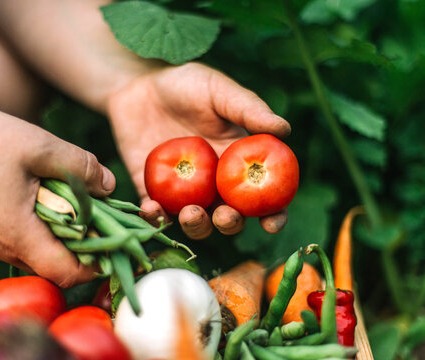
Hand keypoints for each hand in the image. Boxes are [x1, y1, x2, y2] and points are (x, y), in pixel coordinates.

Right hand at [0, 93, 114, 286]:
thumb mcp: (40, 146)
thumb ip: (81, 167)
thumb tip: (110, 186)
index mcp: (16, 233)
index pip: (65, 272)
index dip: (95, 264)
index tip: (114, 244)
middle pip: (52, 265)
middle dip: (82, 247)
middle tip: (101, 220)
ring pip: (35, 253)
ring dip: (59, 236)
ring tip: (76, 207)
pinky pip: (17, 240)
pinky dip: (38, 229)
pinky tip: (45, 201)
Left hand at [106, 63, 290, 238]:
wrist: (139, 83)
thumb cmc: (186, 84)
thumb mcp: (219, 91)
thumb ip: (249, 110)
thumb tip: (286, 129)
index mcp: (237, 163)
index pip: (262, 195)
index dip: (273, 214)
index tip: (271, 223)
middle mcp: (214, 183)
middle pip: (229, 216)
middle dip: (230, 224)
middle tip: (224, 216)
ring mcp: (183, 190)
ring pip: (195, 222)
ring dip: (196, 226)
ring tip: (191, 213)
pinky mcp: (153, 190)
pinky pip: (157, 213)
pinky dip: (156, 217)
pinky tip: (153, 208)